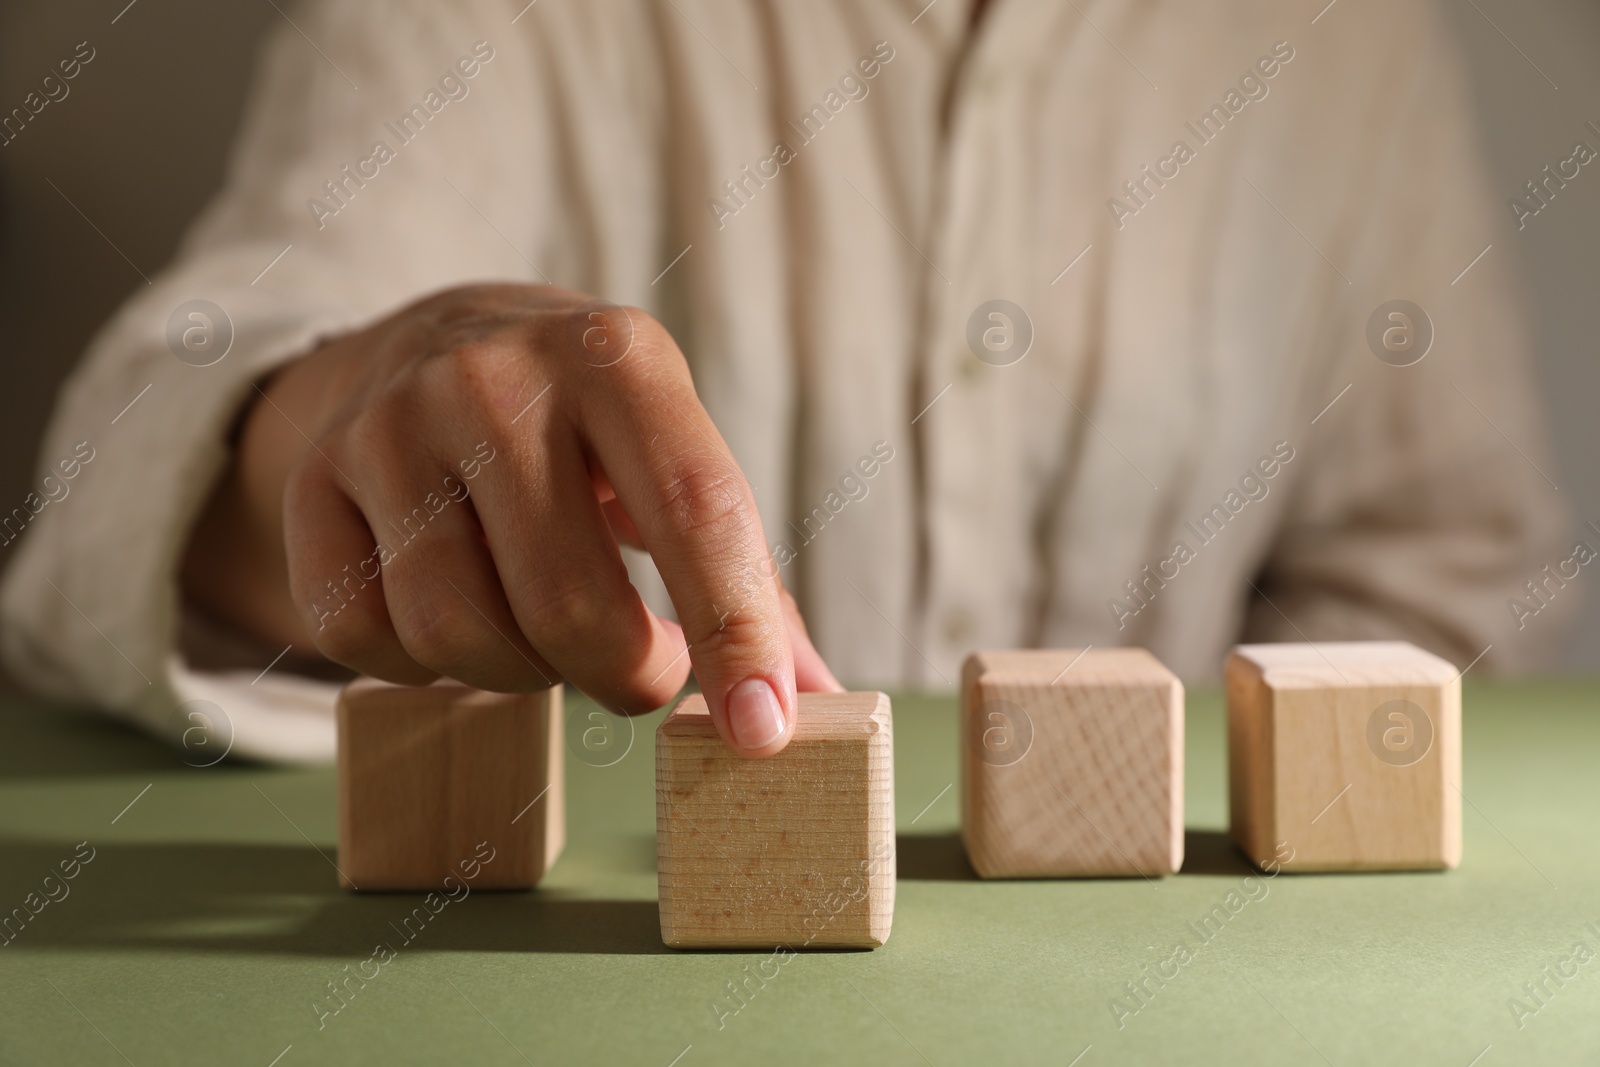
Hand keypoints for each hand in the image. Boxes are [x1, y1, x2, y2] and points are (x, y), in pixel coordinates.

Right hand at [181, 283, 840, 755]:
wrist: (432, 340)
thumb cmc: (588, 429)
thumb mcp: (673, 459)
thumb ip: (747, 578)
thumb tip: (818, 702)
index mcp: (618, 359)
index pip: (695, 512)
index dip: (735, 633)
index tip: (763, 733)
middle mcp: (493, 377)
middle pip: (568, 607)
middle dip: (622, 677)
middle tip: (640, 670)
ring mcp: (387, 425)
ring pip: (459, 637)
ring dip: (523, 676)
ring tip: (546, 633)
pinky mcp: (311, 481)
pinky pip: (366, 641)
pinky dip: (425, 668)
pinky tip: (459, 615)